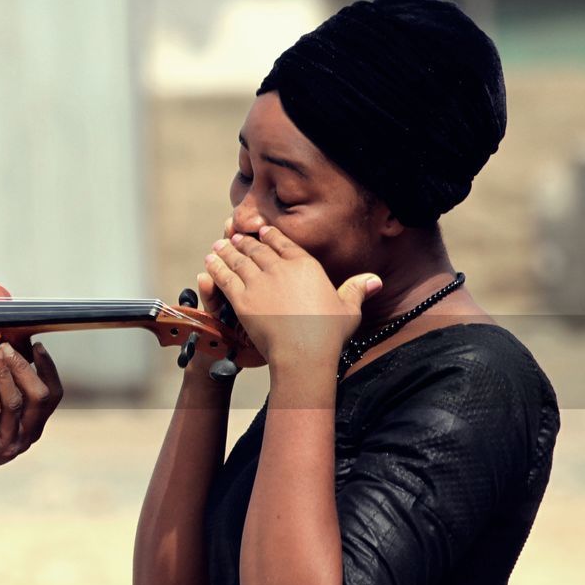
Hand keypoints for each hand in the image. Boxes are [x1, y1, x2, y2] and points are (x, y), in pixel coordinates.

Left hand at [0, 341, 62, 496]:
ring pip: (15, 404)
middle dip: (24, 367)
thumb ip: (4, 388)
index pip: (53, 395)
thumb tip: (7, 351)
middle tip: (7, 348)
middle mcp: (24, 437)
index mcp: (32, 427)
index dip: (48, 369)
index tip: (37, 346)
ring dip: (6, 374)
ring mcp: (5, 444)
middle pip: (39, 397)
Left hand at [203, 226, 381, 366]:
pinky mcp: (242, 299)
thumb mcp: (348, 309)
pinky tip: (209, 261)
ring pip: (239, 260)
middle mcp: (280, 269)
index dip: (271, 237)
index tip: (262, 232)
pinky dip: (216, 268)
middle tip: (234, 236)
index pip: (284, 245)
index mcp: (306, 266)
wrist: (304, 352)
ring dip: (227, 251)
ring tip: (218, 244)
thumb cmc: (329, 334)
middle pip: (258, 250)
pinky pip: (225, 278)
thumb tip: (376, 280)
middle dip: (244, 242)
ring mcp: (259, 282)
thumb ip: (357, 290)